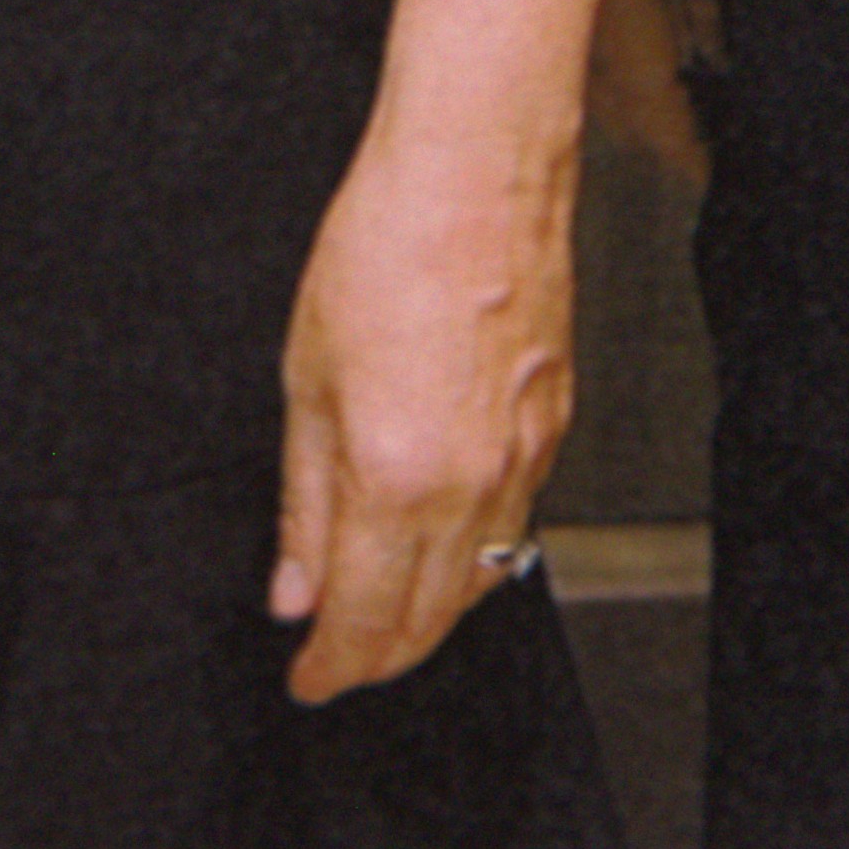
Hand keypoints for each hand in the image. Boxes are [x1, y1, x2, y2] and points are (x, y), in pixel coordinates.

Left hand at [269, 130, 574, 701]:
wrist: (476, 170)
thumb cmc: (386, 244)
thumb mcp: (306, 376)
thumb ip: (302, 498)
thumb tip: (293, 586)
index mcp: (396, 475)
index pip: (364, 619)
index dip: (329, 665)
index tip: (305, 678)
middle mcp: (472, 484)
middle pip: (429, 622)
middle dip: (378, 657)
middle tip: (334, 661)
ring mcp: (525, 461)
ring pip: (481, 584)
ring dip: (429, 618)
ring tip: (380, 615)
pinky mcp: (555, 430)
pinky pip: (515, 529)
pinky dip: (475, 561)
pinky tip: (441, 545)